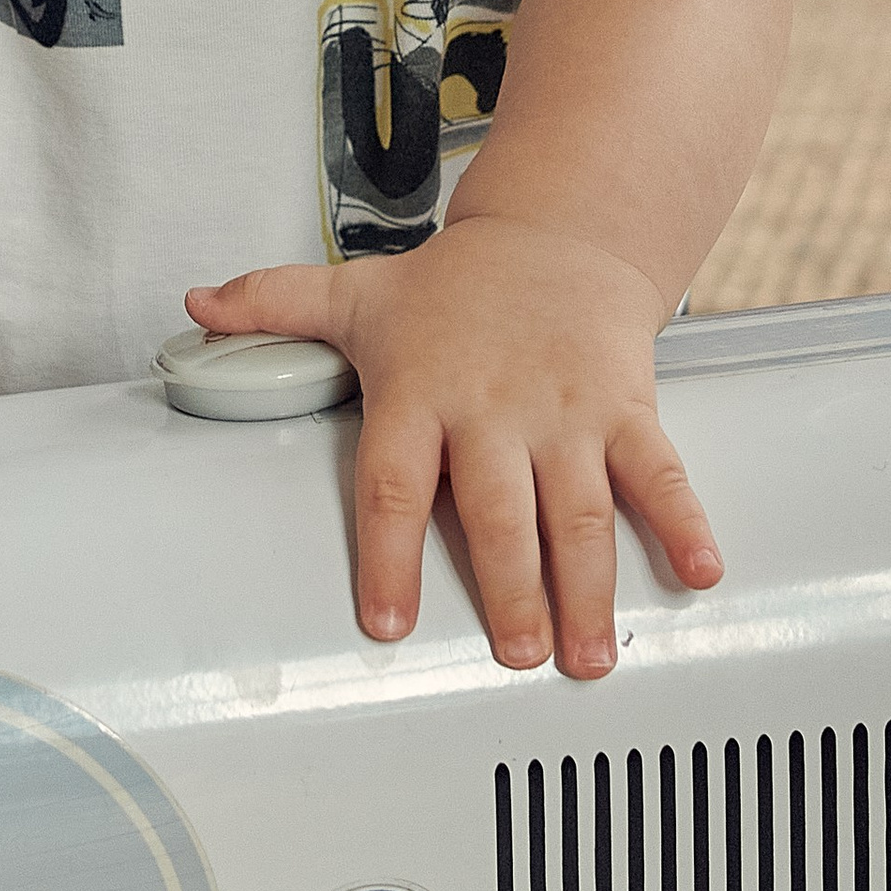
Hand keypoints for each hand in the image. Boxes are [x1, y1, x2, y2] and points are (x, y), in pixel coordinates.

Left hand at [185, 214, 720, 678]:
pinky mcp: (626, 409)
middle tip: (518, 655)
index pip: (393, 484)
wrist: (559, 235)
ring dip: (588, 586)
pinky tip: (698, 575)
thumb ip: (273, 306)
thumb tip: (192, 306)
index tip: (388, 625)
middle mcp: (493, 409)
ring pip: (577, 509)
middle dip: (511, 589)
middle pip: (499, 512)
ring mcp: (565, 412)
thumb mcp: (359, 293)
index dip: (387, 556)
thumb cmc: (455, 288)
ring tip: (588, 654)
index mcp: (420, 393)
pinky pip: (658, 472)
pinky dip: (683, 523)